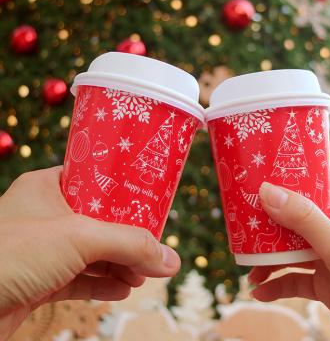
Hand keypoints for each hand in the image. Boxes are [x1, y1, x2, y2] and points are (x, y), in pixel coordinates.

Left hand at [0, 167, 179, 339]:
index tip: (150, 202)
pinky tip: (124, 289)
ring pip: (93, 252)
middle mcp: (46, 216)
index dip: (125, 192)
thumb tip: (172, 260)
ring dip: (120, 263)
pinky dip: (104, 283)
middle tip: (154, 245)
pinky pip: (81, 278)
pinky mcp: (41, 280)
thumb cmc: (11, 254)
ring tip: (145, 273)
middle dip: (128, 237)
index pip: (96, 182)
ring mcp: (43, 249)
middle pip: (100, 221)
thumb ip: (130, 245)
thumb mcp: (80, 237)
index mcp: (48, 187)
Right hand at [249, 174, 329, 340]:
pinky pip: (294, 280)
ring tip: (249, 267)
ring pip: (292, 250)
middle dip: (272, 221)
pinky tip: (260, 291)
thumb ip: (304, 219)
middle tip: (247, 221)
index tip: (267, 172)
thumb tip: (267, 191)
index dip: (296, 175)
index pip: (321, 183)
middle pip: (297, 218)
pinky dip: (276, 285)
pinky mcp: (325, 284)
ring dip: (269, 258)